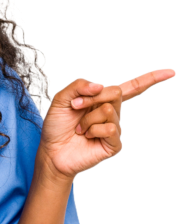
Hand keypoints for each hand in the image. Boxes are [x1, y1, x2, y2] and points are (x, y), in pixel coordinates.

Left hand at [37, 68, 176, 180]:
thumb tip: (100, 85)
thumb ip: (78, 86)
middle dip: (91, 98)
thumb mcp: (61, 99)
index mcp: (103, 100)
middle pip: (115, 92)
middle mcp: (112, 112)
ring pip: (109, 110)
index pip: (132, 87)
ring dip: (87, 118)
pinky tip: (87, 136)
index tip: (171, 72)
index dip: (152, 79)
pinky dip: (93, 130)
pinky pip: (109, 128)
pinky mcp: (114, 143)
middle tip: (76, 108)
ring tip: (80, 128)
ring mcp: (115, 128)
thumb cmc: (57, 126)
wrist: (51, 150)